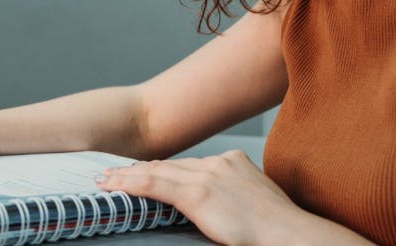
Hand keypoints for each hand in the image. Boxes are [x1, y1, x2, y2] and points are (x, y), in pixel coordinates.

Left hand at [96, 150, 369, 244]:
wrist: (289, 234)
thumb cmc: (276, 228)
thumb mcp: (253, 201)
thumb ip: (232, 196)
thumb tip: (219, 207)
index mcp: (233, 161)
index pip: (188, 165)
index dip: (161, 168)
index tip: (142, 171)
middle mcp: (218, 162)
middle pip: (169, 165)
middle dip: (139, 169)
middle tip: (112, 172)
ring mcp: (207, 175)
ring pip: (157, 171)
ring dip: (127, 176)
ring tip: (106, 180)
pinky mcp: (198, 193)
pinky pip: (155, 184)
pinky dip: (130, 184)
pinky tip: (114, 185)